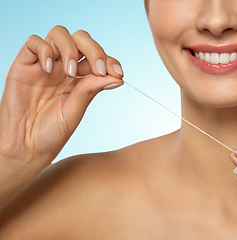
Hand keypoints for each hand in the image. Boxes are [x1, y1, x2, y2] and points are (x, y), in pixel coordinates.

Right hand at [0, 25, 123, 164]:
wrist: (25, 147)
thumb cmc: (51, 132)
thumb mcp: (75, 110)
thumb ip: (91, 90)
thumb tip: (117, 77)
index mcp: (80, 78)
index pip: (97, 57)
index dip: (110, 60)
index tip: (118, 73)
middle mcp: (63, 67)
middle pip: (81, 39)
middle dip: (94, 50)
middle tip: (98, 69)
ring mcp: (44, 64)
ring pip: (59, 34)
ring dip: (70, 49)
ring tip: (71, 72)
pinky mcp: (24, 64)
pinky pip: (33, 42)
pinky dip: (44, 49)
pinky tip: (48, 69)